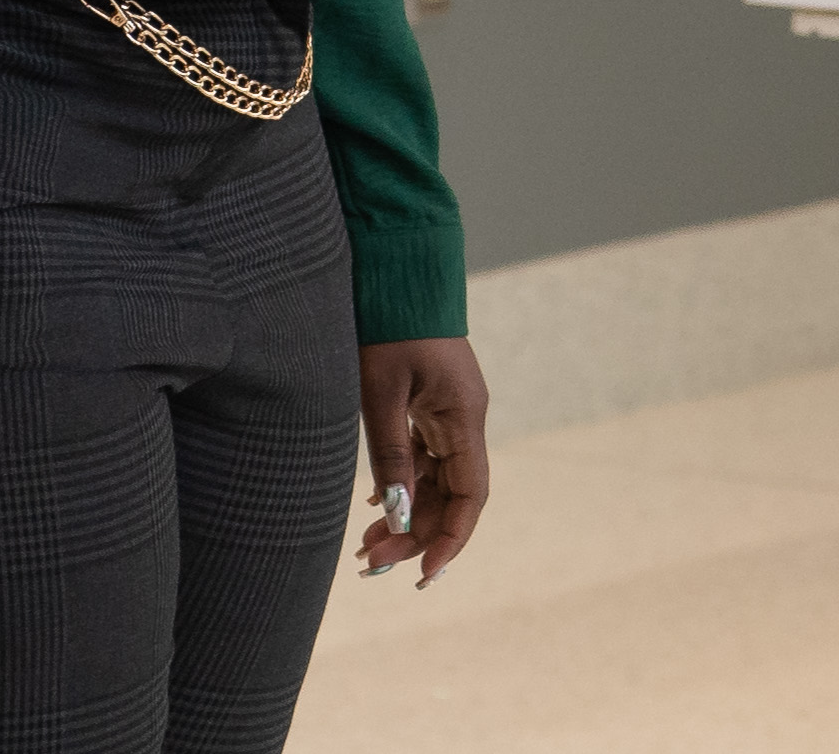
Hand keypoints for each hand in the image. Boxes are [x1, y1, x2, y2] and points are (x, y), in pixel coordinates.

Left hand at [354, 337, 490, 583]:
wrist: (395, 264)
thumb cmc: (387, 322)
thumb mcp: (380, 391)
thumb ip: (391, 454)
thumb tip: (400, 517)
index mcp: (464, 416)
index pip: (471, 496)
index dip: (452, 539)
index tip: (423, 573)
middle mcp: (463, 418)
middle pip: (450, 494)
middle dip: (416, 533)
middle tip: (371, 564)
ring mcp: (447, 409)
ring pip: (434, 477)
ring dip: (407, 512)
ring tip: (367, 546)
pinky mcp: (428, 401)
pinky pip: (422, 454)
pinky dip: (402, 482)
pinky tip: (376, 504)